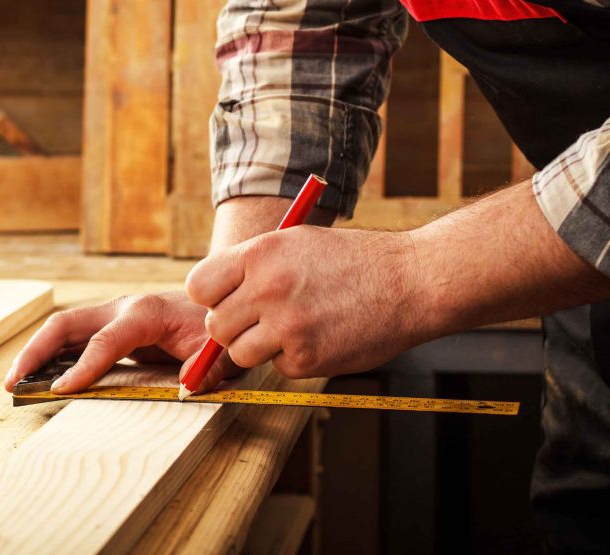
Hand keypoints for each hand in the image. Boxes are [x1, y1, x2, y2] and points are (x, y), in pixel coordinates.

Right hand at [3, 291, 241, 393]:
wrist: (216, 301)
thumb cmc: (213, 327)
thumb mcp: (219, 350)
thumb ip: (208, 369)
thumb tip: (187, 386)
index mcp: (144, 313)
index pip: (104, 341)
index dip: (82, 367)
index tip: (60, 391)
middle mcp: (120, 309)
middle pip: (66, 325)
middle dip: (36, 351)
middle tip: (13, 382)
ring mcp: (111, 316)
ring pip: (62, 329)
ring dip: (35, 353)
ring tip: (14, 383)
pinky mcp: (108, 326)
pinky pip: (72, 339)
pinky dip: (51, 356)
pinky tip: (37, 377)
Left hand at [185, 225, 427, 379]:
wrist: (410, 281)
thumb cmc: (352, 260)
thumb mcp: (295, 242)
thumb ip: (251, 266)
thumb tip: (211, 297)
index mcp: (260, 254)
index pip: (198, 287)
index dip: (211, 296)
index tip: (226, 299)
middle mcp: (267, 290)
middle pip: (215, 326)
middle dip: (234, 326)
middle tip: (263, 317)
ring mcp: (287, 327)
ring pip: (240, 353)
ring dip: (259, 346)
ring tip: (292, 326)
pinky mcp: (306, 359)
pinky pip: (277, 367)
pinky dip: (293, 358)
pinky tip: (319, 336)